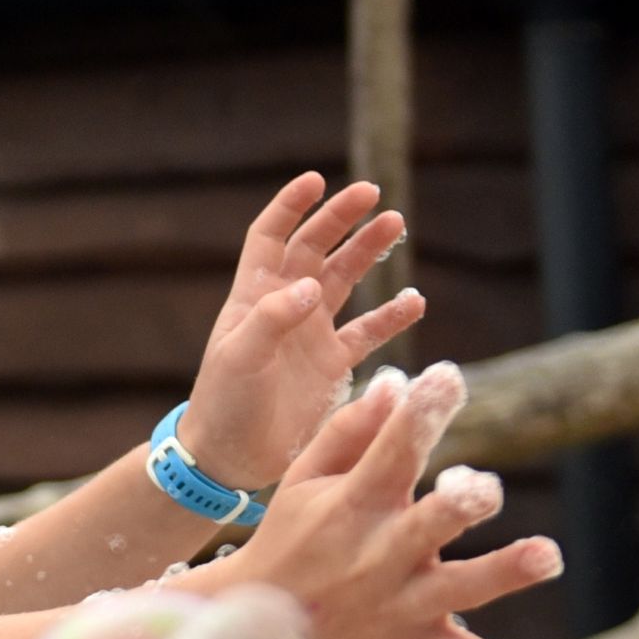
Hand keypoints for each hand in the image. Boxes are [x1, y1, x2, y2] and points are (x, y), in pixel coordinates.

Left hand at [178, 175, 425, 489]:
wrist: (232, 457)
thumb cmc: (224, 403)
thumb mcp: (239, 357)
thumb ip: (272, 318)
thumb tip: (310, 285)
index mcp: (254, 296)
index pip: (271, 236)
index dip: (291, 206)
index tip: (317, 181)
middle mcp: (285, 306)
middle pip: (315, 247)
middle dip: (341, 219)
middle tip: (374, 193)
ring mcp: (311, 334)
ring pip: (346, 279)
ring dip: (369, 251)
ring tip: (395, 224)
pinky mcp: (333, 365)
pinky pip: (368, 331)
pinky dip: (391, 316)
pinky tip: (414, 302)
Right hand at [203, 361, 567, 638]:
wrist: (250, 632)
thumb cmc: (288, 541)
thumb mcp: (302, 481)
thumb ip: (350, 430)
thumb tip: (399, 380)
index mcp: (354, 506)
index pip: (390, 453)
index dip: (420, 415)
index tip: (448, 376)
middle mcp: (380, 555)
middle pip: (426, 526)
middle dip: (456, 505)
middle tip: (483, 488)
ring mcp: (399, 605)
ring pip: (458, 589)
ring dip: (502, 571)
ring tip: (548, 555)